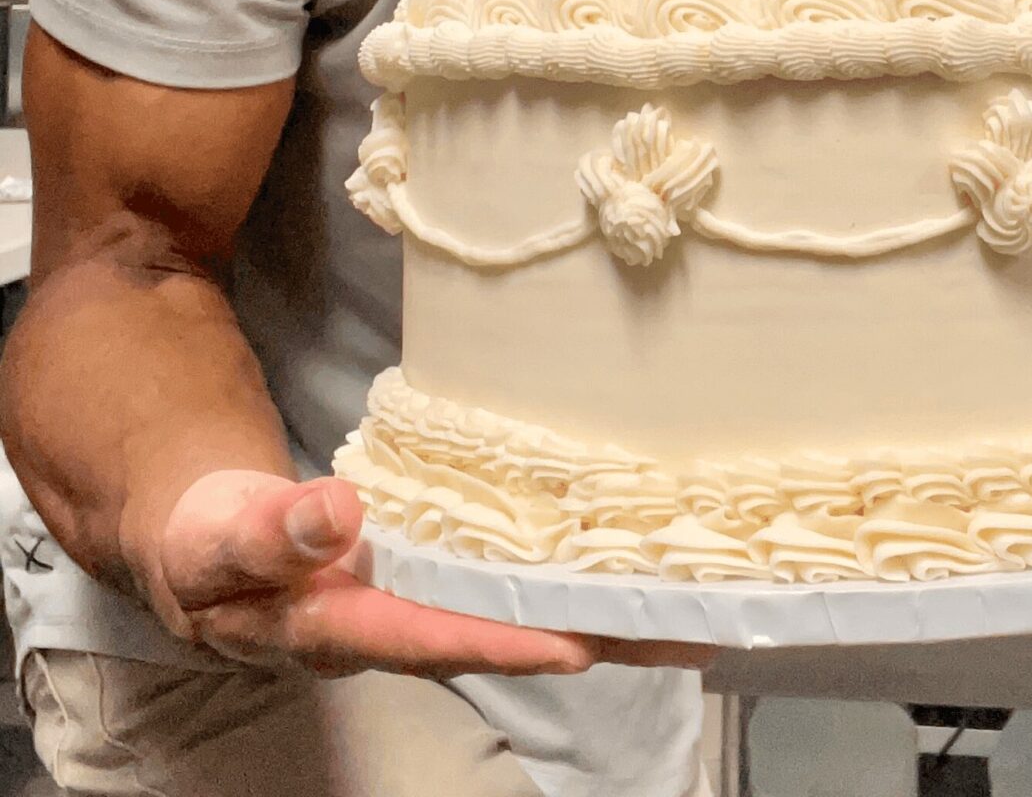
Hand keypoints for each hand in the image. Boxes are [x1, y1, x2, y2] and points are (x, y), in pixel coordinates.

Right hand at [151, 471, 708, 677]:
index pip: (438, 639)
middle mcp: (402, 625)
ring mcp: (425, 602)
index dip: (508, 641)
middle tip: (695, 626)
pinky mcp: (436, 573)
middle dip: (601, 638)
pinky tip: (624, 561)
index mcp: (343, 627)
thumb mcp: (222, 537)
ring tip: (696, 600)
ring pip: (524, 613)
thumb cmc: (210, 542)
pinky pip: (512, 580)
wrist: (206, 541)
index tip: (580, 640)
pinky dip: (566, 573)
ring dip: (603, 611)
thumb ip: (273, 532)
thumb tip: (338, 518)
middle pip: (510, 638)